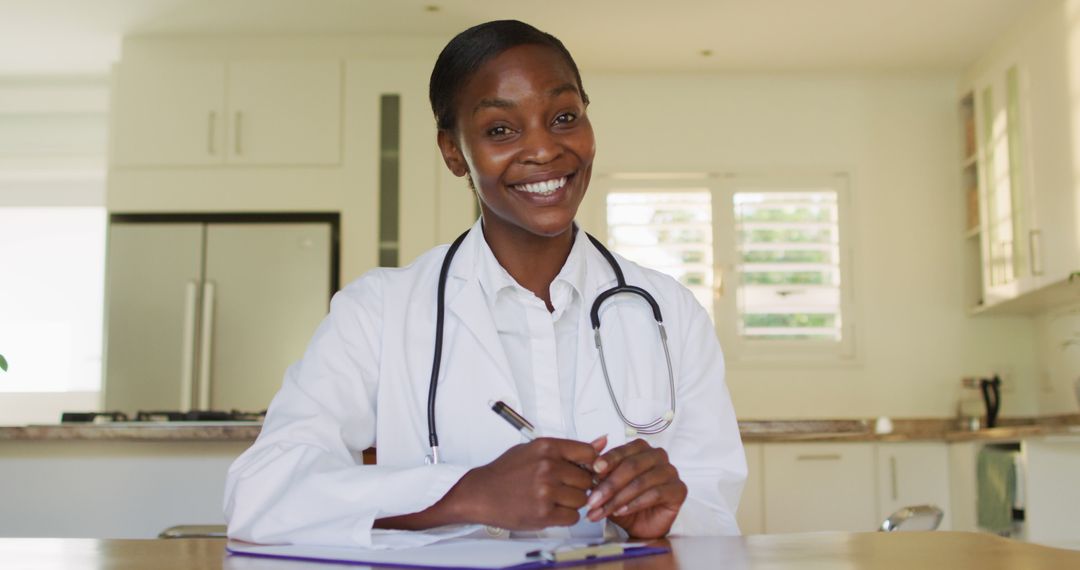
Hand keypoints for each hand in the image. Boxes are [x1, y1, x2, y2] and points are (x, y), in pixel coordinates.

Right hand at [445, 436, 605, 529]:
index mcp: (547, 448)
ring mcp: (546, 491)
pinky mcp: (544, 513)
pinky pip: (573, 517)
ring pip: (582, 499)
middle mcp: (548, 467)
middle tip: (562, 486)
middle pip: (587, 479)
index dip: (590, 464)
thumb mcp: (535, 450)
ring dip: (573, 502)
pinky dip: (565, 516)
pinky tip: (551, 509)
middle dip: (579, 485)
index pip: (589, 454)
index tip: (585, 469)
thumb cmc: (506, 472)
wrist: (481, 494)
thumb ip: (568, 449)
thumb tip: (601, 442)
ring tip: (554, 498)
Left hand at [585, 438, 686, 537]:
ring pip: (642, 481)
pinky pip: (656, 494)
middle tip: (593, 500)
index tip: (593, 471)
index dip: (608, 460)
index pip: (623, 450)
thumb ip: (601, 469)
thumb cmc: (624, 501)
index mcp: (640, 449)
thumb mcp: (607, 485)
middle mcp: (657, 456)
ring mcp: (670, 472)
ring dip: (619, 497)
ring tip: (604, 510)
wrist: (640, 526)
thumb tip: (594, 450)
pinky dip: (636, 503)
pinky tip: (622, 511)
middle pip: (632, 465)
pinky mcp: (678, 489)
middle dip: (609, 484)